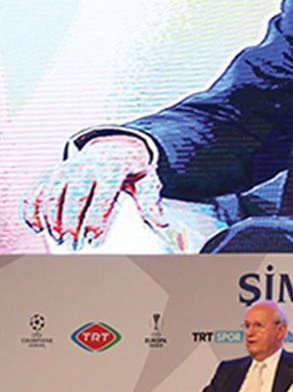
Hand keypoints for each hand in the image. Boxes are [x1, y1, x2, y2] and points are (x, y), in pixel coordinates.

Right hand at [22, 135, 165, 248]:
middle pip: (73, 196)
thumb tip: (160, 224)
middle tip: (73, 243)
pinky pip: (37, 190)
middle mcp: (85, 166)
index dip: (95, 218)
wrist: (113, 148)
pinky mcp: (51, 172)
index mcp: (111, 169)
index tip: (92, 238)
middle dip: (70, 222)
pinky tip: (36, 226)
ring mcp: (65, 168)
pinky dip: (32, 209)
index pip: (101, 195)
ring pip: (52, 194)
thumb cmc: (130, 172)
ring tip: (57, 239)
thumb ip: (151, 202)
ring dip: (50, 219)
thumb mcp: (146, 182)